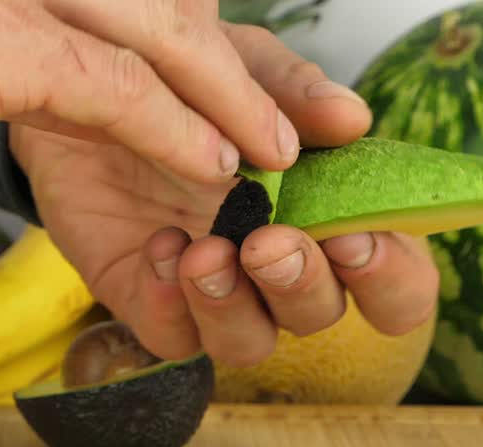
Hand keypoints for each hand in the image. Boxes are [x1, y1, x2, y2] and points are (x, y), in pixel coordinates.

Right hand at [0, 0, 302, 186]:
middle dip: (240, 61)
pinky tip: (218, 160)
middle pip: (161, 2)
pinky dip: (174, 123)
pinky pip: (110, 83)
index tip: (247, 88)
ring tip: (276, 148)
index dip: (200, 41)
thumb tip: (4, 69)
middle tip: (298, 114)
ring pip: (153, 35)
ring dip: (227, 94)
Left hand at [11, 24, 439, 366]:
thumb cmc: (189, 86)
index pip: (395, 283)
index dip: (388, 275)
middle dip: (301, 285)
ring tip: (205, 252)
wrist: (87, 88)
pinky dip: (170, 304)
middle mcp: (280, 269)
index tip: (354, 237)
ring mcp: (216, 293)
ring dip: (234, 306)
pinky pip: (172, 336)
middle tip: (268, 242)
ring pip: (248, 343)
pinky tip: (161, 248)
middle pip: (320, 315)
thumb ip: (296, 93)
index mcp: (329, 218)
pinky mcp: (151, 302)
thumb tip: (353, 120)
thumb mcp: (244, 67)